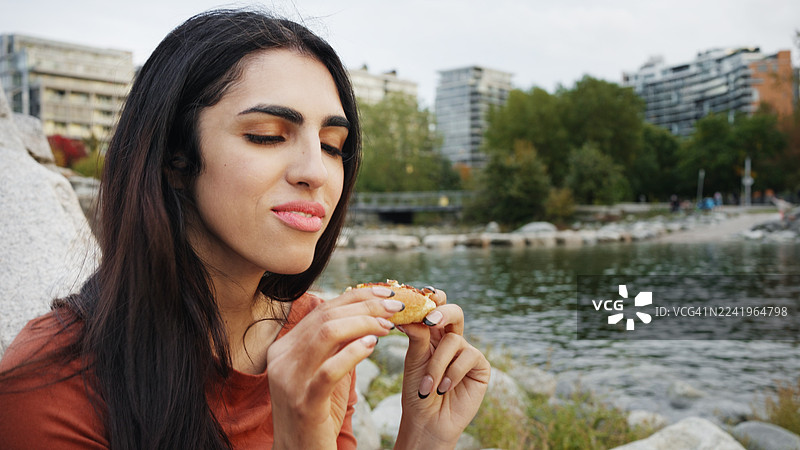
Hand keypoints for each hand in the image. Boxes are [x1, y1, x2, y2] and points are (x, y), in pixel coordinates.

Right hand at [267, 287, 401, 448]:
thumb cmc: (316, 415)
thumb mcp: (322, 373)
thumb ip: (335, 346)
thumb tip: (365, 314)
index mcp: (284, 348)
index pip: (322, 310)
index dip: (356, 297)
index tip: (386, 293)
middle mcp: (281, 360)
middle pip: (326, 317)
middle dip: (366, 306)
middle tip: (397, 307)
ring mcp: (290, 381)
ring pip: (326, 335)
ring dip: (364, 323)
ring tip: (389, 325)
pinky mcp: (304, 404)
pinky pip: (328, 370)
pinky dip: (352, 353)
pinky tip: (372, 346)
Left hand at [394, 288, 490, 449]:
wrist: (427, 420)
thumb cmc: (417, 389)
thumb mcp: (414, 359)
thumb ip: (418, 335)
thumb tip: (415, 314)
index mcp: (433, 332)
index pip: (435, 306)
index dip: (432, 298)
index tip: (422, 295)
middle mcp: (451, 338)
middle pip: (454, 312)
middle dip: (443, 313)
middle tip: (430, 321)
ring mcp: (466, 351)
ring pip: (454, 341)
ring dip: (437, 365)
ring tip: (427, 387)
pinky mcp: (479, 365)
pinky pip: (467, 357)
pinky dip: (451, 374)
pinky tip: (444, 388)